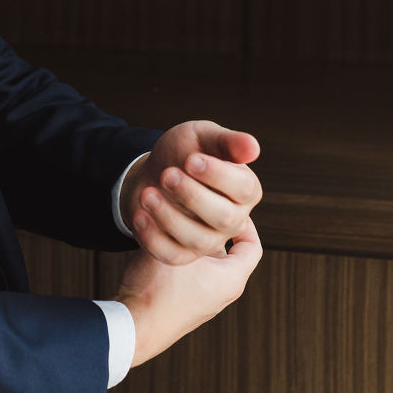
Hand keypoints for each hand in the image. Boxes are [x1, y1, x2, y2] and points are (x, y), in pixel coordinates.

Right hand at [115, 217, 262, 365]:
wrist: (134, 328)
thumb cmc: (157, 289)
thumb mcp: (173, 245)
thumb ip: (184, 221)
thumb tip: (186, 198)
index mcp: (231, 279)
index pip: (251, 244)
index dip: (242, 220)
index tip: (224, 203)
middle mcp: (224, 292)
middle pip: (228, 250)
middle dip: (212, 227)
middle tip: (198, 207)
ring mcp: (206, 301)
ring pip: (207, 260)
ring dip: (194, 240)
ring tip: (178, 221)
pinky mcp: (187, 304)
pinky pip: (194, 272)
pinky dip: (184, 255)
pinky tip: (163, 241)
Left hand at [120, 120, 261, 264]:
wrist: (154, 172)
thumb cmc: (184, 152)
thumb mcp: (203, 137)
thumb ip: (227, 142)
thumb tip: (253, 147)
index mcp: (245, 189)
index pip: (244, 189)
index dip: (218, 175)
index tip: (191, 159)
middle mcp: (233, 219)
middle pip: (224, 218)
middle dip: (193, 196)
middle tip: (167, 175)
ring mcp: (209, 240)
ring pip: (198, 240)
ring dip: (169, 217)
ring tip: (147, 193)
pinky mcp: (183, 253)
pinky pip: (172, 255)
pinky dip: (154, 238)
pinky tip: (139, 216)